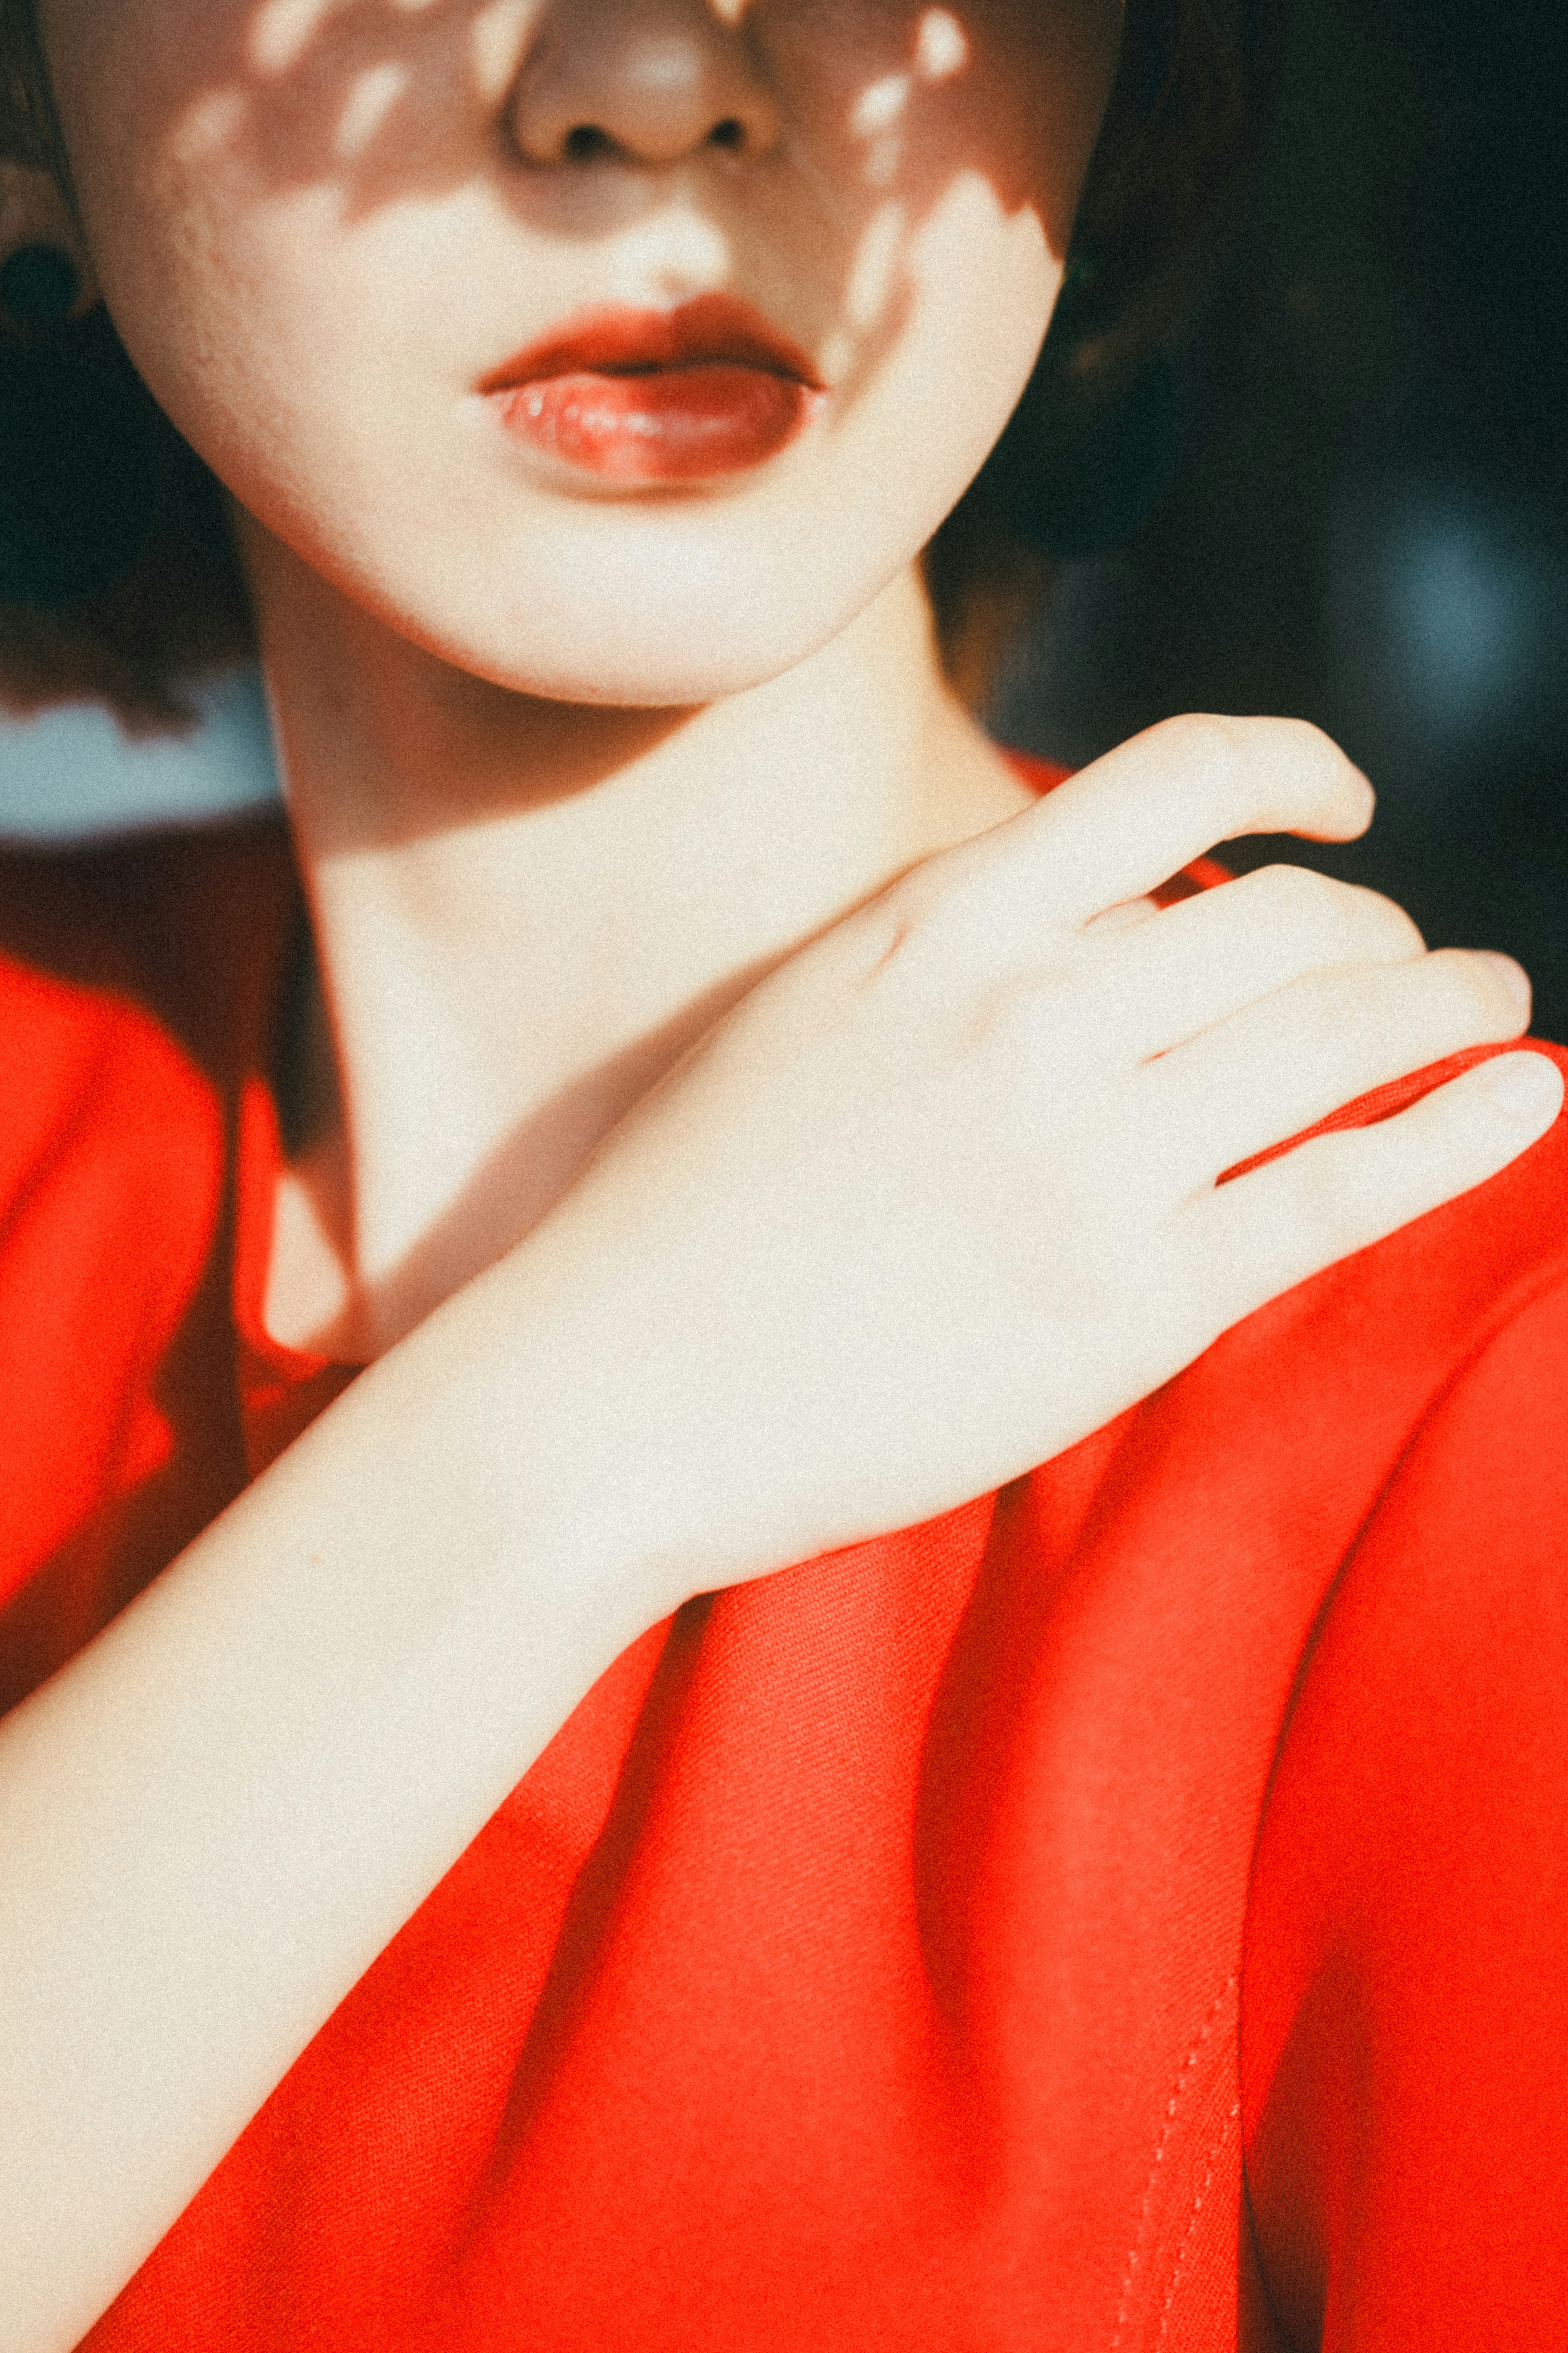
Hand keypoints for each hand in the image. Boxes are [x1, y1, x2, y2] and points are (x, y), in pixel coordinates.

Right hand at [513, 717, 1560, 1600]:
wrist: (607, 1396)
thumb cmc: (673, 1218)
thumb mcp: (796, 1017)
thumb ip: (942, 956)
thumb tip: (1086, 926)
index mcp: (939, 927)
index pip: (1173, 778)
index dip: (1292, 766)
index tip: (1343, 802)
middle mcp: (1034, 1015)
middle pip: (1294, 921)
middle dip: (1385, 931)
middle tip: (1416, 965)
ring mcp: (1091, 1158)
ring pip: (1347, 1034)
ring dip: (1451, 1005)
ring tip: (1493, 1009)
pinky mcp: (1134, 1302)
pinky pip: (1345, 1188)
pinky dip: (1464, 1132)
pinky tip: (1532, 1098)